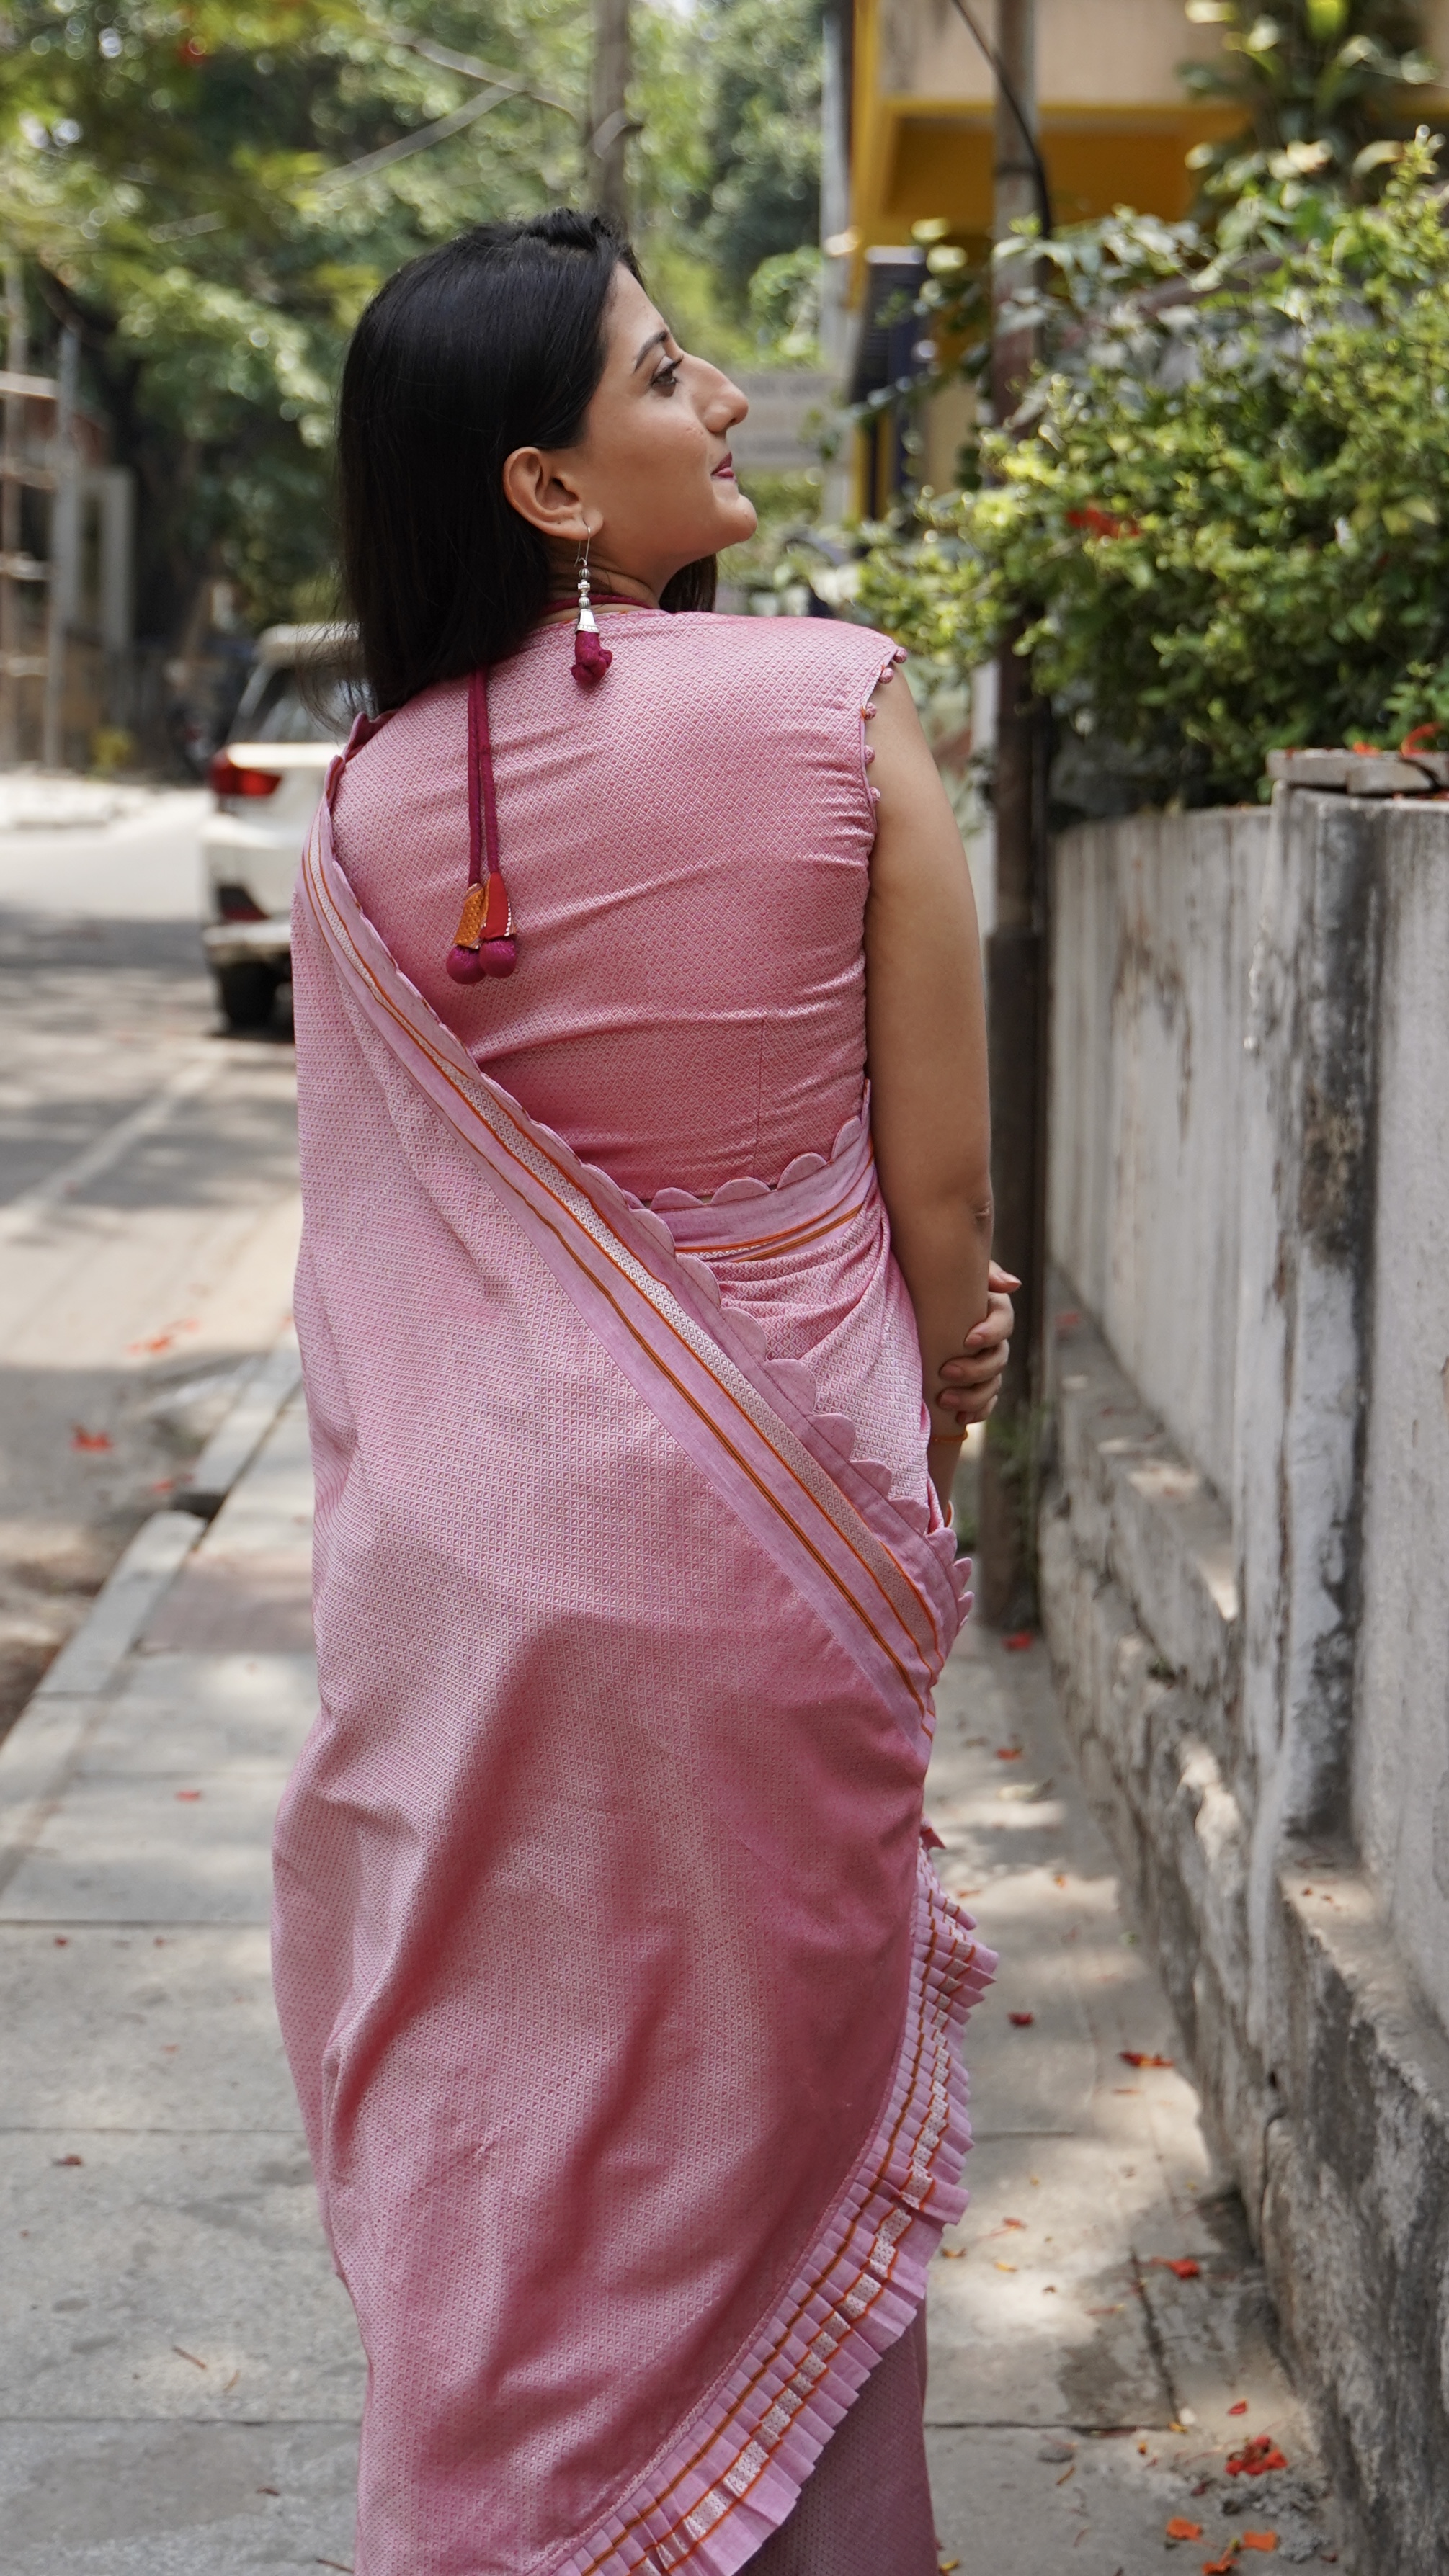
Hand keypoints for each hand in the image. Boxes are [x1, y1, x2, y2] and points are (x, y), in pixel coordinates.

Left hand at [935, 1261, 1018, 1426]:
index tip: (967, 1339)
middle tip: (946, 1372)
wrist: (913, 1308)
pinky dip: (976, 1412)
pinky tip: (959, 1418)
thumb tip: (1012, 1285)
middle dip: (975, 1369)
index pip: (1005, 1323)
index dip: (990, 1333)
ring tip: (945, 1400)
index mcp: (991, 1311)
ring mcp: (985, 1365)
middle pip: (998, 1359)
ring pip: (992, 1385)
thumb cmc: (933, 1283)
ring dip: (972, 1396)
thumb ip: (982, 1272)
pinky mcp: (974, 1386)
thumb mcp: (950, 1272)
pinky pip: (986, 1404)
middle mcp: (992, 1340)